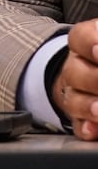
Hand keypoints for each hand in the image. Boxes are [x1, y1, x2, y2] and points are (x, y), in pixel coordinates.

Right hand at [54, 20, 97, 139]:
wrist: (91, 70)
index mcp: (86, 44)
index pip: (80, 38)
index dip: (90, 42)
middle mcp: (77, 68)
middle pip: (75, 71)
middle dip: (94, 79)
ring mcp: (74, 93)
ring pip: (73, 100)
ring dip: (88, 106)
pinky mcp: (78, 117)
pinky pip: (77, 125)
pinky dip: (85, 128)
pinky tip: (93, 130)